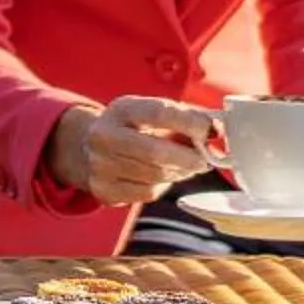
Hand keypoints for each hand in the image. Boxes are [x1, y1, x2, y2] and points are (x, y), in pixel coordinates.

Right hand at [47, 95, 223, 206]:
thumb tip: (217, 130)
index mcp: (120, 110)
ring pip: (155, 175)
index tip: (211, 130)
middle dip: (187, 158)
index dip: (189, 122)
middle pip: (155, 151)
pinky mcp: (104, 190)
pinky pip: (147, 193)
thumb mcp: (150, 112)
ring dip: (179, 172)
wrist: (86, 148)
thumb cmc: (132, 128)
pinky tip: (164, 176)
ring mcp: (100, 165)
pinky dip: (163, 185)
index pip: (159, 113)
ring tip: (186, 166)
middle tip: (205, 160)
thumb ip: (184, 117)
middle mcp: (104, 136)